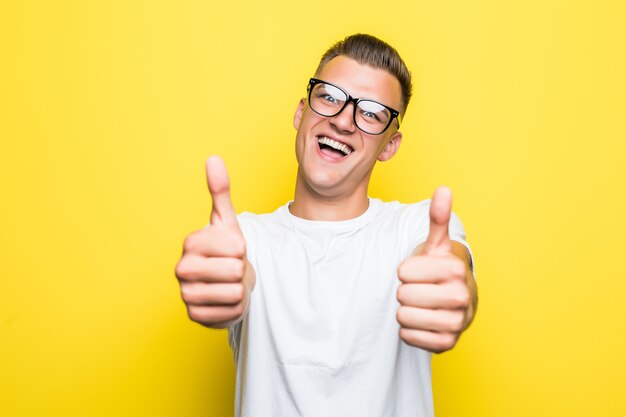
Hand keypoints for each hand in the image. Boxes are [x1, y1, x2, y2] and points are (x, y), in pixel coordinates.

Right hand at [175, 156, 254, 327]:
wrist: (225, 281)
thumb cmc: (226, 249)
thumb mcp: (227, 221)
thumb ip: (221, 191)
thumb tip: (213, 158)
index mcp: (191, 243)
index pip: (237, 248)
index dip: (242, 250)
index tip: (230, 250)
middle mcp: (182, 269)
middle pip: (236, 272)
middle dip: (240, 270)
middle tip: (230, 268)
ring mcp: (186, 294)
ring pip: (235, 293)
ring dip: (239, 289)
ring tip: (228, 283)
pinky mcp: (194, 316)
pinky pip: (230, 313)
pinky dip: (234, 308)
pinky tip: (223, 299)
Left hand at [396, 186, 471, 352]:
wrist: (453, 298)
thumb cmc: (438, 269)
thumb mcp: (435, 243)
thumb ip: (437, 217)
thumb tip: (443, 188)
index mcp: (455, 269)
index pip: (403, 272)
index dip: (405, 270)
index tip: (420, 271)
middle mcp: (462, 297)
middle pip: (402, 295)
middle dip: (405, 290)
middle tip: (421, 288)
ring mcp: (457, 323)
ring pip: (403, 317)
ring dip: (406, 310)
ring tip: (422, 304)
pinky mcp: (447, 344)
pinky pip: (409, 336)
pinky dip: (409, 330)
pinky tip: (423, 320)